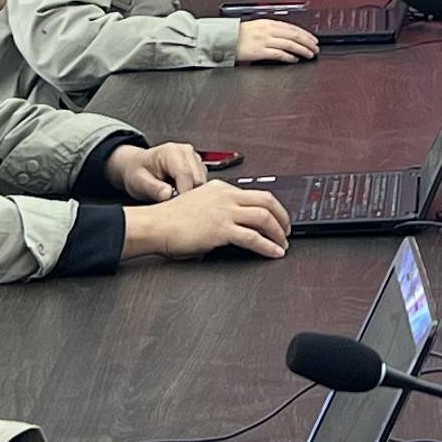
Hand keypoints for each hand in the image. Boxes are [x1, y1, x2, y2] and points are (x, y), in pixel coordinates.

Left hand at [106, 138, 210, 199]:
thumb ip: (153, 188)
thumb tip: (167, 195)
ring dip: (192, 195)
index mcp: (171, 152)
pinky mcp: (198, 167)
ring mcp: (194, 158)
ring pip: (203, 184)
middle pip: (198, 180)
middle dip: (188, 196)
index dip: (182, 194)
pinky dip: (194, 193)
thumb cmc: (137, 172)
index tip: (175, 209)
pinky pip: (203, 184)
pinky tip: (180, 194)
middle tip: (173, 206)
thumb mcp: (139, 181)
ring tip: (174, 199)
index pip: (186, 175)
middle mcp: (186, 152)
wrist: (137, 166)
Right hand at [132, 179, 291, 260]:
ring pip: (264, 218)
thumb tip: (232, 222)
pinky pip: (253, 238)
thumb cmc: (169, 219)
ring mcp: (225, 212)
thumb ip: (217, 207)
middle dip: (283, 217)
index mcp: (220, 188)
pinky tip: (274, 252)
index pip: (255, 193)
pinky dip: (268, 246)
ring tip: (283, 244)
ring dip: (279, 233)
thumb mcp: (198, 204)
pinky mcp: (221, 229)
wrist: (155, 225)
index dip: (272, 207)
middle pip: (267, 201)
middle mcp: (226, 196)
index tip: (278, 217)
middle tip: (287, 230)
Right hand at [232, 15, 322, 64]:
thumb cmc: (238, 35)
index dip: (305, 33)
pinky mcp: (260, 51)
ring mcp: (265, 41)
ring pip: (290, 44)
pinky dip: (289, 57)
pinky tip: (295, 59)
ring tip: (309, 54)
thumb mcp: (256, 27)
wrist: (224, 40)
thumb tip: (285, 36)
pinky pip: (279, 54)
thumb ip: (270, 30)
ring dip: (302, 49)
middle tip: (315, 47)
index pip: (292, 27)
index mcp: (268, 23)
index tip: (313, 38)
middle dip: (307, 42)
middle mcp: (268, 30)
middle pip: (294, 35)